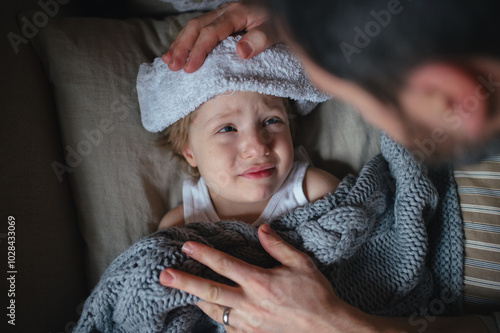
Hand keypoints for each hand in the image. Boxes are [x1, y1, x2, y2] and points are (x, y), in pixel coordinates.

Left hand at [159, 223, 347, 331]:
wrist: (327, 330)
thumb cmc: (316, 295)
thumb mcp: (302, 264)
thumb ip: (278, 246)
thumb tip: (261, 229)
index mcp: (260, 283)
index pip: (225, 265)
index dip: (203, 255)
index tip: (186, 247)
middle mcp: (249, 304)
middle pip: (209, 292)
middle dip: (184, 283)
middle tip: (164, 276)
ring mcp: (248, 324)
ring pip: (214, 312)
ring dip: (197, 300)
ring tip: (183, 292)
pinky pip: (227, 328)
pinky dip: (218, 318)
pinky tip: (214, 311)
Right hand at [162, 1, 279, 72]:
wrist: (284, 7)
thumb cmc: (280, 20)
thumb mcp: (276, 29)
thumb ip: (260, 39)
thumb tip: (241, 52)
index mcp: (236, 13)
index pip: (211, 32)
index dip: (198, 50)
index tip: (190, 68)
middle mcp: (225, 11)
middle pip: (196, 27)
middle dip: (182, 47)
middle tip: (173, 66)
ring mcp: (221, 14)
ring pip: (193, 26)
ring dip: (179, 43)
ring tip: (168, 61)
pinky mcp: (221, 19)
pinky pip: (199, 27)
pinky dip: (185, 39)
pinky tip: (177, 50)